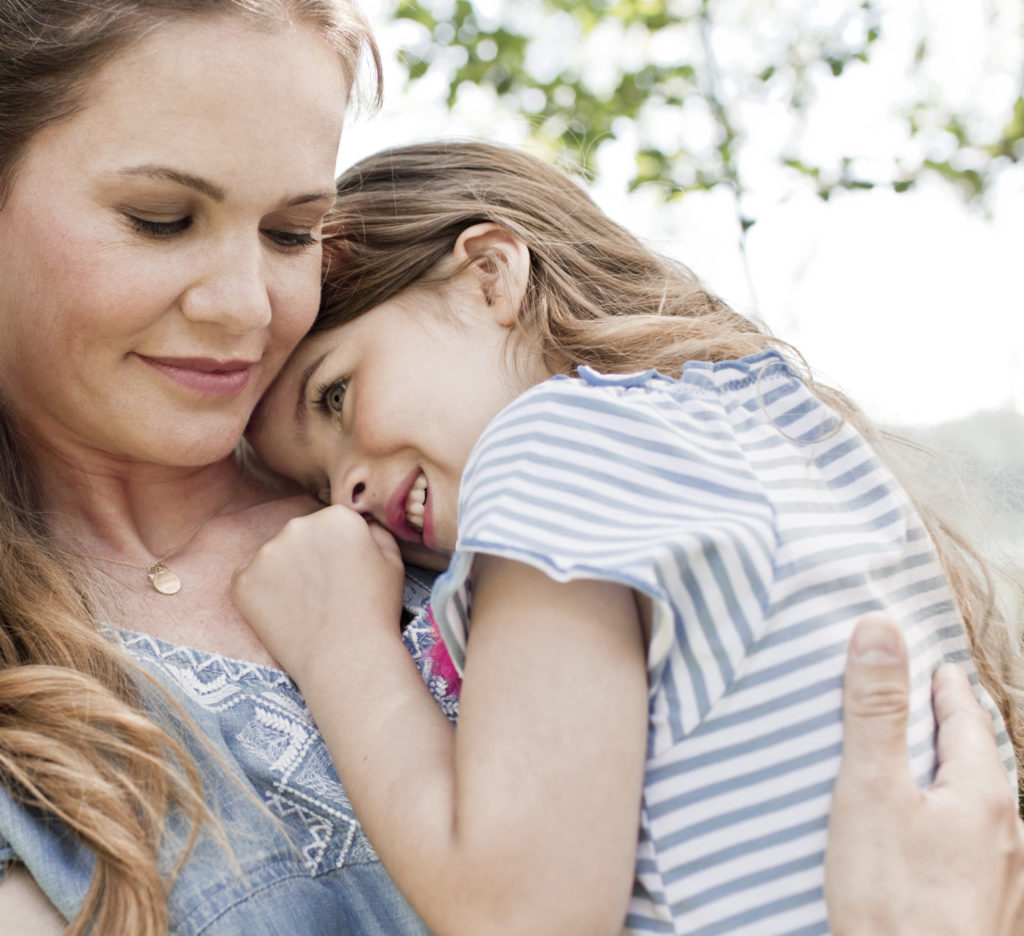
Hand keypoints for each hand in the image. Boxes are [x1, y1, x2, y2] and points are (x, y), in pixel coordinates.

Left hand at [232, 506, 404, 681]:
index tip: (343, 574)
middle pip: (301, 536)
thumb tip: (363, 525)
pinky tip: (285, 614)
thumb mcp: (393, 562)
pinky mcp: (242, 580)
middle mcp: (298, 525)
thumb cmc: (375, 611)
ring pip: (275, 557)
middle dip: (309, 558)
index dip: (339, 550)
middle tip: (325, 593)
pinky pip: (250, 580)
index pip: (332, 524)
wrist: (347, 657)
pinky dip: (263, 595)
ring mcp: (266, 552)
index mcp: (337, 517)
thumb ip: (376, 533)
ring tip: (306, 607)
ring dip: (286, 575)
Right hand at [826, 612, 1023, 935]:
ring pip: (977, 810)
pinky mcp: (986, 915)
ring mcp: (1004, 881)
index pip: (967, 718)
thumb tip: (880, 628)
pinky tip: (923, 846)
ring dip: (947, 782)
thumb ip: (874, 710)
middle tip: (914, 709)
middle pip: (978, 763)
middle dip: (947, 732)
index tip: (931, 665)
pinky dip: (945, 827)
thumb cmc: (895, 900)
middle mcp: (1008, 834)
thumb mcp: (872, 790)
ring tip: (912, 772)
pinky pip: (970, 851)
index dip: (944, 686)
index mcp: (984, 794)